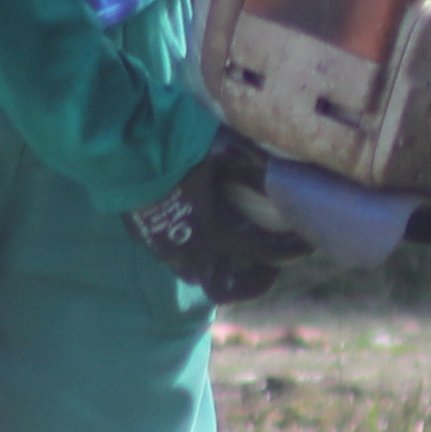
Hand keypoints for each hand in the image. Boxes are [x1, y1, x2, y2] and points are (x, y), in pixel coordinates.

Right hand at [130, 151, 307, 302]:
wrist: (123, 142)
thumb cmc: (178, 143)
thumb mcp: (227, 150)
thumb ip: (259, 166)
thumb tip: (289, 176)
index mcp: (215, 232)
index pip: (266, 253)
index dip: (292, 251)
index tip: (308, 242)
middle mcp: (189, 250)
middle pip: (224, 289)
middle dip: (251, 283)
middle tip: (268, 266)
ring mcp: (163, 248)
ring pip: (195, 275)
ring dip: (218, 267)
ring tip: (234, 246)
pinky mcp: (144, 237)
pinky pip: (173, 255)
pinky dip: (193, 250)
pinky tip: (200, 225)